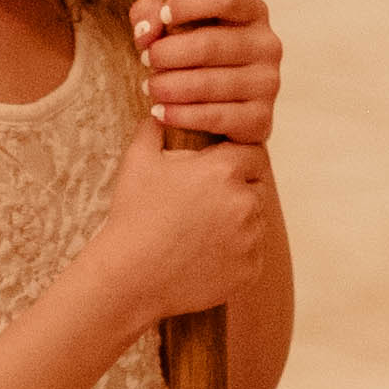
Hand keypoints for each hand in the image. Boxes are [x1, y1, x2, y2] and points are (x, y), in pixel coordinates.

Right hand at [92, 121, 274, 332]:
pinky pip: (252, 254)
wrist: (130, 278)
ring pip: (256, 221)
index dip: (237, 159)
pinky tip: (203, 255)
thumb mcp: (138, 162)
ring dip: (238, 221)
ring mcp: (251, 239)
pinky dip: (235, 253)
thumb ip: (154, 128)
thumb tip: (160, 109)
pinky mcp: (251, 270)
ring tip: (201, 230)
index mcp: (224, 170)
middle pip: (257, 186)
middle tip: (207, 201)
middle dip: (239, 188)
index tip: (219, 169)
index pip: (253, 152)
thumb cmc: (133, 216)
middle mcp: (245, 202)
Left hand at [133, 0, 280, 148]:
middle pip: (210, 44)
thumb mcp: (172, 24)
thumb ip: (151, 14)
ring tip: (149, 87)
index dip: (189, 4)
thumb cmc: (193, 54)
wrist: (220, 107)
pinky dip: (180, 116)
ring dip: (169, 86)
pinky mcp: (260, 118)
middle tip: (146, 60)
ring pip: (209, 83)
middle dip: (167, 53)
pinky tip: (159, 113)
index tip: (163, 16)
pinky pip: (215, 117)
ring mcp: (267, 83)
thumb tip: (146, 32)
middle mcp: (267, 45)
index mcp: (252, 11)